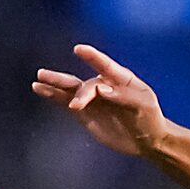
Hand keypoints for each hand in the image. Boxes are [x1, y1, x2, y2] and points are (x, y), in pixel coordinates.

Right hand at [32, 46, 167, 158]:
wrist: (147, 138)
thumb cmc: (150, 118)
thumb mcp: (144, 106)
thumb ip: (124, 97)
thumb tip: (101, 91)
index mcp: (121, 78)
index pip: (105, 65)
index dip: (92, 57)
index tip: (79, 50)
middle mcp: (103, 85)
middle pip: (86, 84)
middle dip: (78, 90)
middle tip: (75, 103)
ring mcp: (92, 99)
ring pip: (71, 89)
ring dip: (55, 83)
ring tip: (39, 79)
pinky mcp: (85, 113)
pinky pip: (66, 102)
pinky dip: (53, 95)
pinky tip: (39, 88)